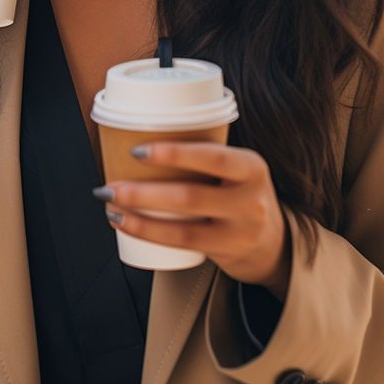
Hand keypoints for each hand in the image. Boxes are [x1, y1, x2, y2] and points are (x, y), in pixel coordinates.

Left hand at [97, 143, 291, 299]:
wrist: (273, 242)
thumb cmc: (238, 193)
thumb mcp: (236, 168)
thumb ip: (203, 154)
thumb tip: (141, 130)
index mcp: (251, 166)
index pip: (213, 157)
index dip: (174, 154)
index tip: (137, 151)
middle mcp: (251, 199)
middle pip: (191, 196)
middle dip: (143, 192)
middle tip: (110, 185)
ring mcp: (241, 230)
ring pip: (183, 227)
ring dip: (140, 217)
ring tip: (111, 205)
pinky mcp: (228, 253)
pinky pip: (183, 245)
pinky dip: (150, 234)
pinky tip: (127, 225)